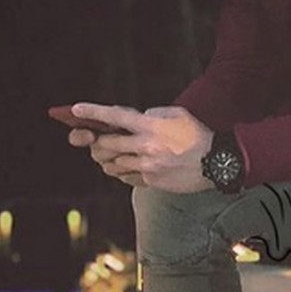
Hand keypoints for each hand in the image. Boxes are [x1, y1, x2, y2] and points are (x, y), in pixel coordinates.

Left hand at [68, 103, 214, 192]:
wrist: (216, 163)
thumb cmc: (197, 135)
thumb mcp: (177, 114)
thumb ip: (153, 114)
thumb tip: (137, 118)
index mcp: (151, 126)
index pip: (115, 116)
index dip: (92, 112)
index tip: (75, 110)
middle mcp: (145, 147)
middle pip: (106, 145)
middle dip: (94, 141)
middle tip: (92, 139)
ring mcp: (147, 166)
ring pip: (112, 164)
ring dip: (106, 158)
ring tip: (110, 154)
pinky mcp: (151, 181)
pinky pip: (126, 178)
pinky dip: (121, 171)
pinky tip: (125, 166)